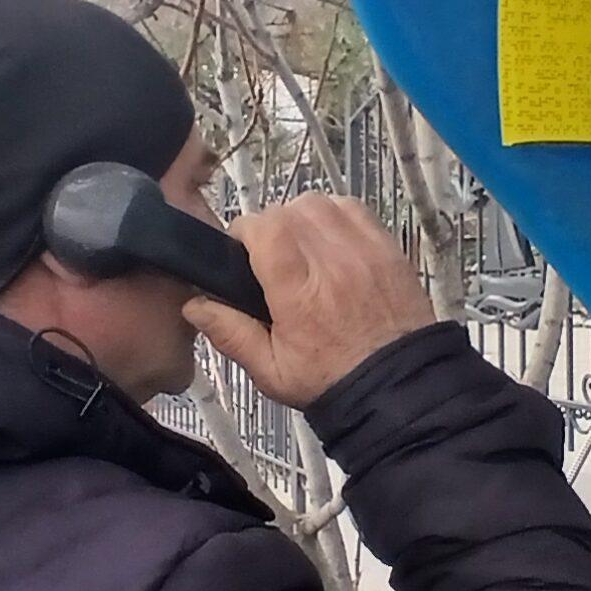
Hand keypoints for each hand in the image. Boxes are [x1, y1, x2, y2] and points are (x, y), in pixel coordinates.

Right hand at [183, 196, 436, 408]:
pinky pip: (352, 208)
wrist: (397, 387)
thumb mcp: (271, 371)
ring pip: (318, 203)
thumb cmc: (330, 380)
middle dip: (270, 227)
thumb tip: (194, 305)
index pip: (265, 228)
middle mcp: (332, 261)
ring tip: (299, 248)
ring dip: (300, 218)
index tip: (242, 252)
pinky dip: (333, 216)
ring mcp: (364, 249)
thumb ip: (231, 334)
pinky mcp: (386, 247)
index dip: (245, 232)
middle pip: (288, 210)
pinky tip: (328, 242)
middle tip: (269, 258)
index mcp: (298, 291)